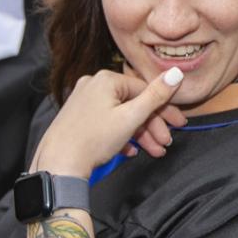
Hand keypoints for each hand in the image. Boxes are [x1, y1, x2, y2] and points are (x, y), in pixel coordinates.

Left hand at [34, 67, 187, 179]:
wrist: (58, 165)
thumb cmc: (92, 140)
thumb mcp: (131, 117)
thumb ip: (156, 95)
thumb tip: (176, 73)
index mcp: (106, 80)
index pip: (146, 91)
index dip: (165, 110)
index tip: (178, 124)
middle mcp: (93, 85)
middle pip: (133, 104)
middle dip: (153, 126)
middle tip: (165, 142)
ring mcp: (84, 101)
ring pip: (121, 115)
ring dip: (140, 134)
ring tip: (153, 151)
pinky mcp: (78, 117)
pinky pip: (107, 122)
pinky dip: (121, 135)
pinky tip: (130, 150)